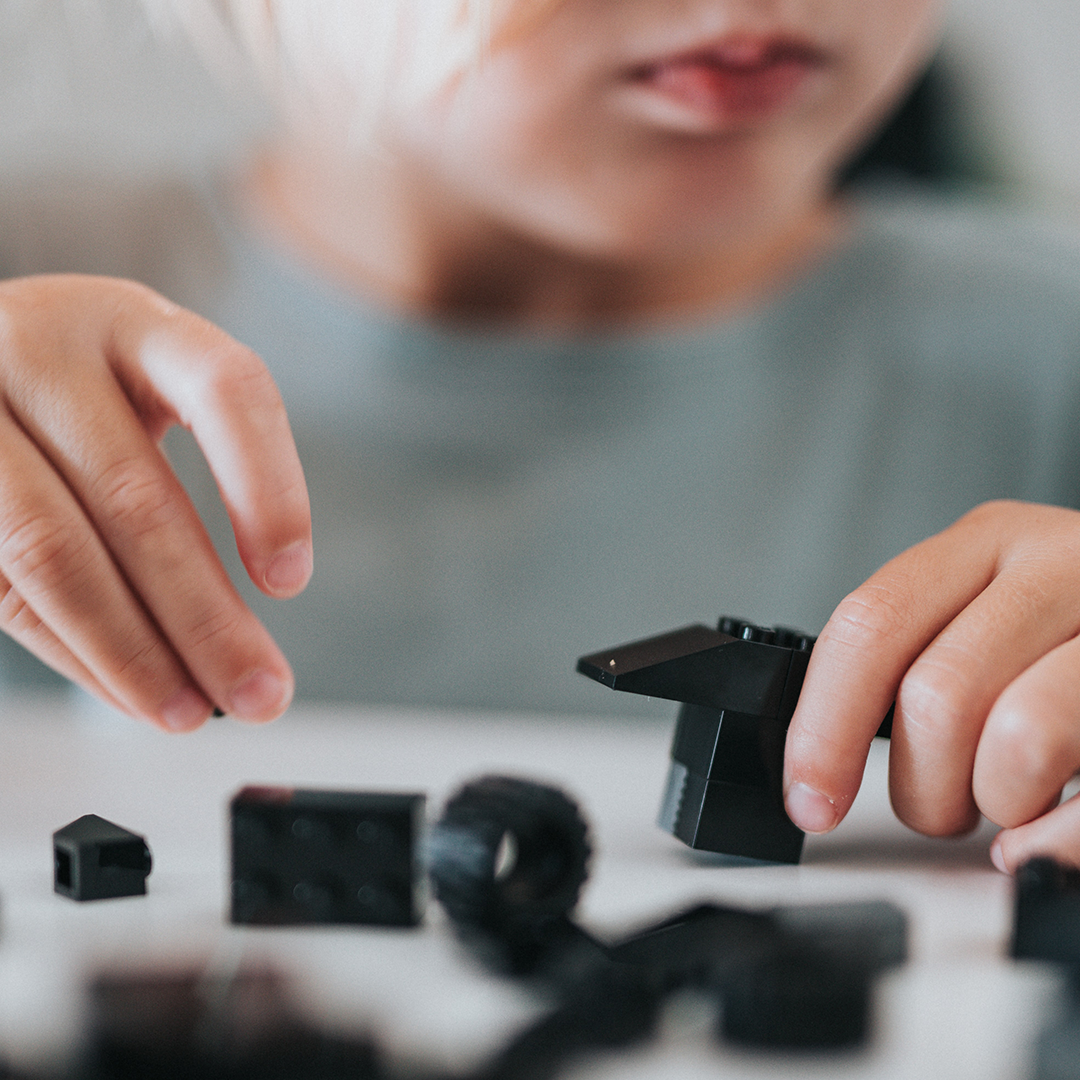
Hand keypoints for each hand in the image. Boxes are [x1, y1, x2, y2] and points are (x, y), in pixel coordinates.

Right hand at [0, 274, 310, 730]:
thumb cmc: (76, 389)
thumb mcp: (137, 391)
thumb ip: (179, 485)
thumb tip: (238, 649)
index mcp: (133, 322)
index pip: (226, 391)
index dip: (268, 489)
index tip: (290, 583)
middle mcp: (42, 346)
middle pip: (138, 500)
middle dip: (206, 619)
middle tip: (263, 695)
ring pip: (54, 551)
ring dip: (132, 653)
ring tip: (193, 712)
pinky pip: (1, 588)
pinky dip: (73, 652)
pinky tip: (125, 691)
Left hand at [782, 500, 1079, 871]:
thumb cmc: (1072, 636)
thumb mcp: (989, 616)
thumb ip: (915, 662)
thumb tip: (820, 770)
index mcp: (988, 542)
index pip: (870, 625)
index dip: (823, 726)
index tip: (810, 798)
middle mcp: (1061, 565)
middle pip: (937, 697)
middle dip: (925, 787)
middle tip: (945, 804)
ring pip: (1020, 741)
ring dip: (1000, 804)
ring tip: (1014, 799)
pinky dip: (1060, 837)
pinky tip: (1051, 831)